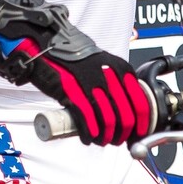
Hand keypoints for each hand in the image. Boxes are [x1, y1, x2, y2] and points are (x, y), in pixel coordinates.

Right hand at [0, 0, 155, 144]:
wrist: (42, 42)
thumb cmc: (70, 55)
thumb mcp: (99, 63)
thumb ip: (112, 81)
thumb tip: (122, 107)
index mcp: (119, 68)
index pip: (140, 103)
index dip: (140, 125)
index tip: (136, 134)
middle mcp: (108, 76)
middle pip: (126, 116)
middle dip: (123, 134)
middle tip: (117, 140)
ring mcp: (89, 84)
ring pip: (107, 121)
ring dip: (107, 137)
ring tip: (101, 141)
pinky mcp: (70, 92)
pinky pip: (86, 119)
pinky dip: (90, 134)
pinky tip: (89, 139)